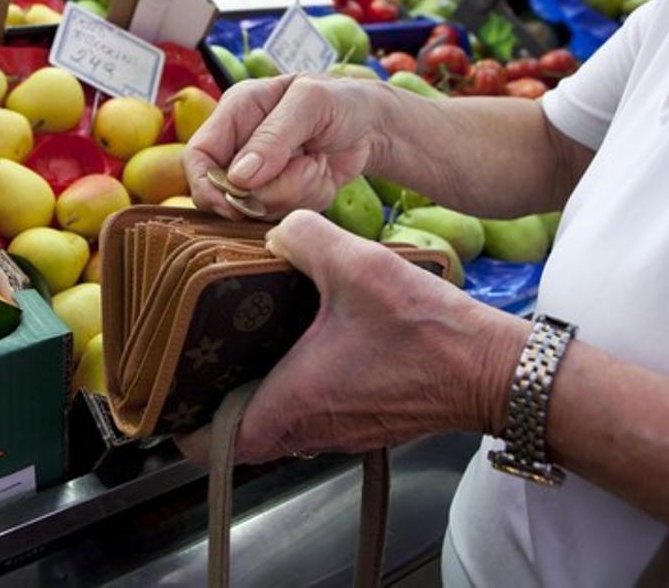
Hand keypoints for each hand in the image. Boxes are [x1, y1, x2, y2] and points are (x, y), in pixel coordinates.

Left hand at [177, 211, 527, 463]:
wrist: (497, 369)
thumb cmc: (430, 332)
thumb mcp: (358, 265)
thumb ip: (305, 236)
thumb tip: (278, 227)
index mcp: (294, 401)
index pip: (216, 442)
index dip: (185, 426)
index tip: (170, 399)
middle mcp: (313, 428)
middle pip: (243, 435)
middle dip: (217, 403)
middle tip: (202, 360)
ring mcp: (343, 432)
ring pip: (281, 427)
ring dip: (259, 395)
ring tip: (245, 348)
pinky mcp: (368, 421)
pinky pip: (315, 415)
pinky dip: (297, 391)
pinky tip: (303, 346)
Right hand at [183, 75, 389, 218]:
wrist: (373, 124)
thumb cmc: (341, 100)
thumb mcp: (310, 104)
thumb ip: (273, 137)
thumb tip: (239, 177)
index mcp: (235, 113)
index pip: (197, 156)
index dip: (207, 185)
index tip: (234, 205)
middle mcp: (240, 145)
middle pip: (227, 192)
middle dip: (268, 191)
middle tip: (306, 166)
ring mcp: (259, 174)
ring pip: (257, 207)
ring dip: (295, 192)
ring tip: (317, 162)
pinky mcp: (280, 195)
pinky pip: (283, 214)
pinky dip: (308, 199)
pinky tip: (321, 174)